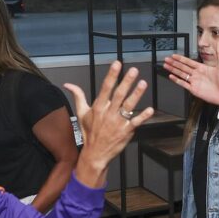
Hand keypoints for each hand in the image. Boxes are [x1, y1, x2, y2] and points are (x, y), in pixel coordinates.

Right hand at [63, 61, 153, 187]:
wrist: (95, 154)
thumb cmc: (89, 132)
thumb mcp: (81, 114)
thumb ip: (78, 96)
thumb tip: (68, 84)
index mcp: (98, 107)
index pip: (106, 88)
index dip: (112, 75)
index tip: (117, 64)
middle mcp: (108, 113)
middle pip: (119, 95)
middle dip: (126, 82)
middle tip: (134, 70)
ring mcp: (118, 122)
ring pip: (129, 106)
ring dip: (136, 94)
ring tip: (143, 83)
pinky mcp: (126, 131)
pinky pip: (136, 122)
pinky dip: (143, 116)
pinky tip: (150, 109)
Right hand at [163, 41, 218, 108]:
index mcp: (202, 68)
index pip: (188, 61)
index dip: (181, 58)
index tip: (174, 55)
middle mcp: (197, 74)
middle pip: (182, 67)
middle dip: (174, 63)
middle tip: (166, 59)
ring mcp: (195, 82)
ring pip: (181, 74)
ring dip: (173, 70)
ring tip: (166, 66)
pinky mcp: (194, 89)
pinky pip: (183, 84)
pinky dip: (177, 80)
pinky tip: (171, 76)